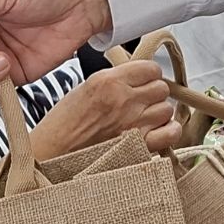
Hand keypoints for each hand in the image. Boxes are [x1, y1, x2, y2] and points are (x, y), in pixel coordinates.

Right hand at [32, 59, 176, 156]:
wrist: (52, 155)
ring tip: (143, 119)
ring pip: (167, 109)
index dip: (148, 75)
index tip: (142, 82)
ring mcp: (134, 124)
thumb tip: (136, 79)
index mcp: (108, 81)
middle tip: (140, 102)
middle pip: (161, 88)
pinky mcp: (140, 146)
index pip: (150, 68)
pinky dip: (168, 132)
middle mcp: (124, 100)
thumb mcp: (83, 89)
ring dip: (158, 113)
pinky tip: (156, 132)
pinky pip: (171, 132)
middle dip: (153, 94)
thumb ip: (113, 81)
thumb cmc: (61, 126)